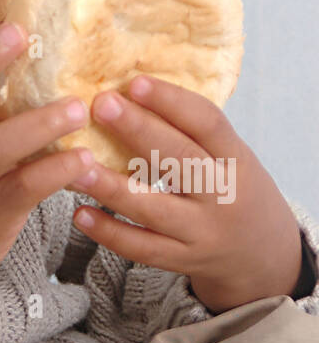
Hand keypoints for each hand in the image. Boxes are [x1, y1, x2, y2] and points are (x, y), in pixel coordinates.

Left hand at [68, 75, 303, 311]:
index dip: (172, 101)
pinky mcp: (184, 260)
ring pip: (154, 209)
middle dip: (139, 130)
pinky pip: (142, 249)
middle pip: (179, 160)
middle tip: (101, 104)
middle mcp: (224, 196)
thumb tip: (131, 90)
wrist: (264, 256)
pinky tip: (80, 214)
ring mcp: (204, 232)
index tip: (135, 81)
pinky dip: (109, 232)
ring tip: (78, 165)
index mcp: (237, 160)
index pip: (208, 124)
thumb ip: (191, 131)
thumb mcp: (231, 157)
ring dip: (112, 187)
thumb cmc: (235, 190)